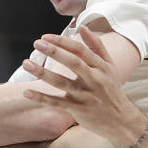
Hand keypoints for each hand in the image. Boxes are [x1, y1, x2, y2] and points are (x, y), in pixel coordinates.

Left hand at [21, 26, 147, 145]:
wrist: (121, 120)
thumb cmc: (112, 90)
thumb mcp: (110, 67)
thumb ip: (97, 46)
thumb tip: (82, 27)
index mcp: (101, 67)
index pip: (80, 50)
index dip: (62, 42)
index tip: (45, 37)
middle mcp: (94, 80)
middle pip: (73, 63)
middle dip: (54, 52)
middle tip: (36, 43)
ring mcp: (85, 95)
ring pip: (62, 82)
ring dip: (43, 73)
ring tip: (26, 64)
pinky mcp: (78, 110)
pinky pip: (57, 103)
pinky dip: (42, 98)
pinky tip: (27, 92)